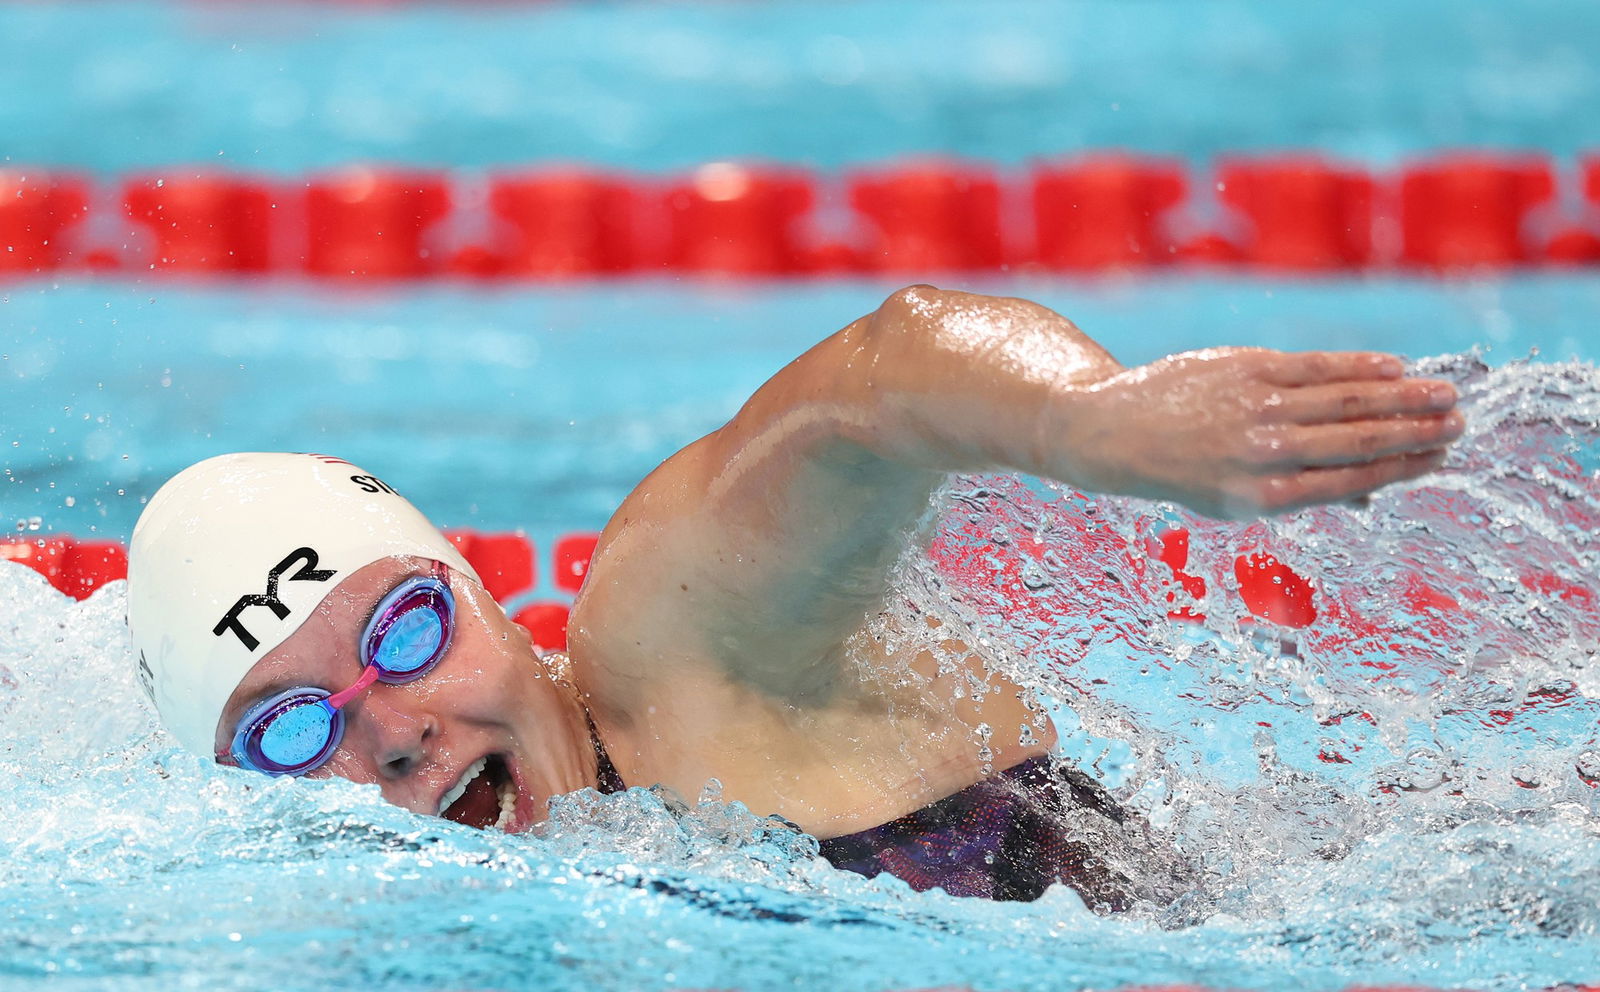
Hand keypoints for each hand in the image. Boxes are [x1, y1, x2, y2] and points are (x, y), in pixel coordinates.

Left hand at [1052, 347, 1464, 518]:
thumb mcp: (1233, 498)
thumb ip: (1299, 490)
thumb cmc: (1181, 468)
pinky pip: (1314, 368)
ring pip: (1345, 401)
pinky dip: (1359, 366)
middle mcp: (1263, 455)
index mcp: (1262, 498)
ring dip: (1403, 396)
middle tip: (1460, 424)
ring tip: (1444, 395)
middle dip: (1416, 432)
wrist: (1111, 434)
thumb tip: (1370, 494)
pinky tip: (1394, 366)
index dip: (1403, 468)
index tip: (1441, 457)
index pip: (1351, 481)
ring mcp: (1255, 410)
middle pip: (1358, 440)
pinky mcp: (1245, 370)